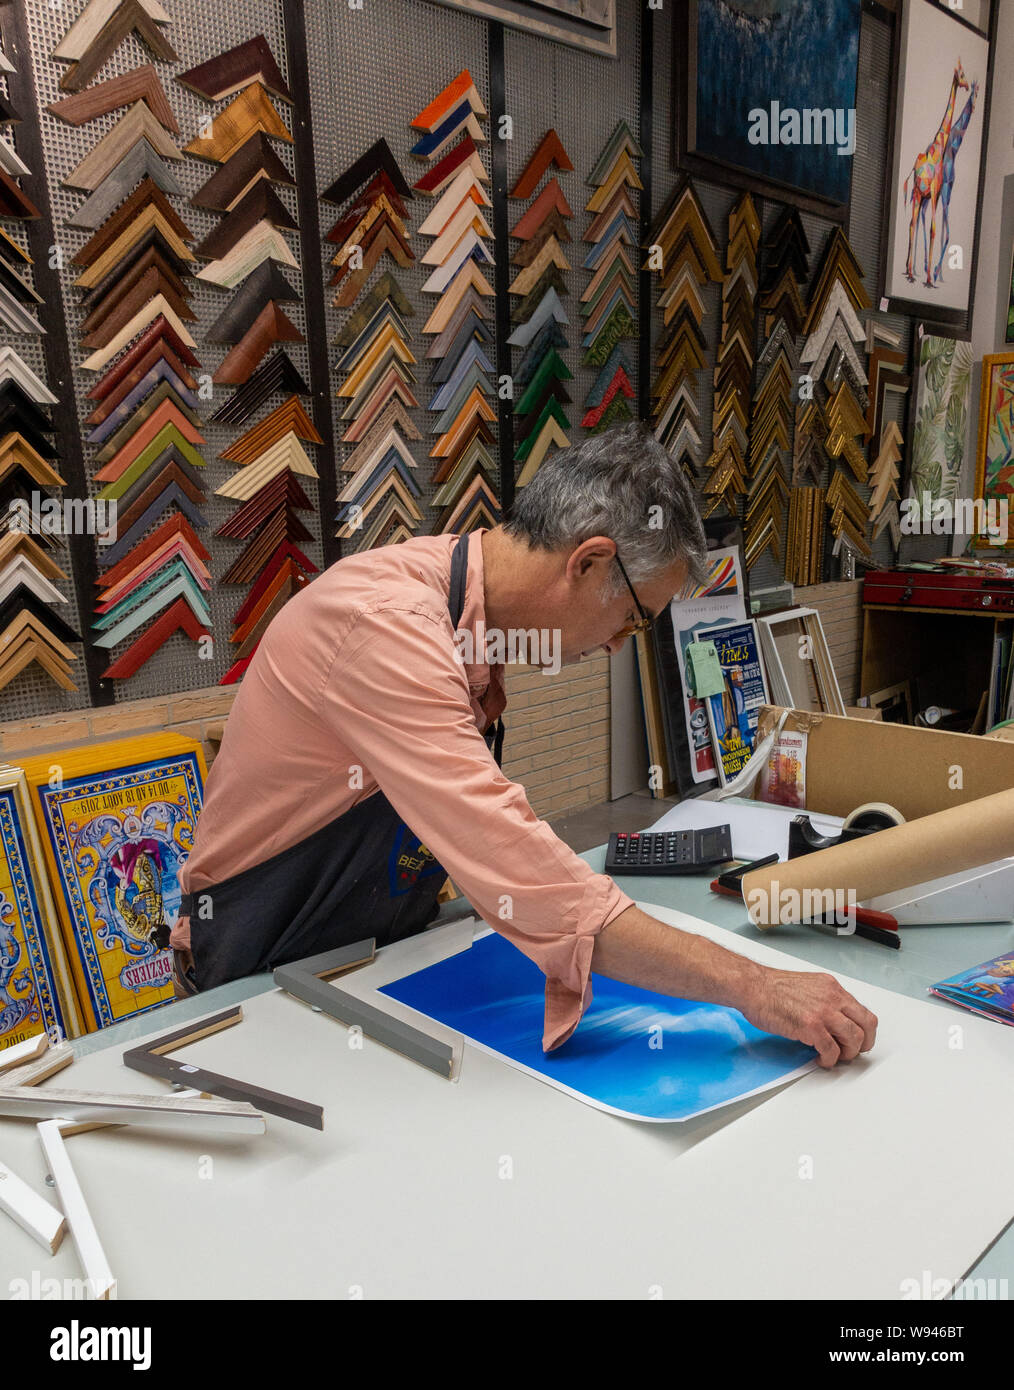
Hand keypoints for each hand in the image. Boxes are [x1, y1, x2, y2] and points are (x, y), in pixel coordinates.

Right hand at [738, 968, 877, 1067]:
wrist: (752, 987)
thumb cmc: (770, 987)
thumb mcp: (806, 986)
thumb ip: (823, 1000)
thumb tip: (831, 1020)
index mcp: (831, 987)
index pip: (862, 1010)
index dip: (863, 1029)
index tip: (858, 1038)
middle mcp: (832, 997)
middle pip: (867, 1024)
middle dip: (864, 1043)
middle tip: (853, 1051)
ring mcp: (823, 1012)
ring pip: (854, 1038)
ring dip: (848, 1053)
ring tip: (836, 1056)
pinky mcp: (811, 1027)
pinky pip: (832, 1050)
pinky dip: (829, 1060)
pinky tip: (821, 1059)